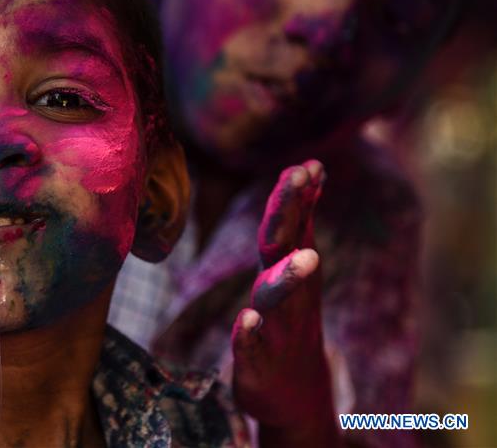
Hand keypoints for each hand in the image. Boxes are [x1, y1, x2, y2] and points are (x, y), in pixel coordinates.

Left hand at [232, 160, 336, 442]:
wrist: (293, 393)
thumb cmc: (291, 320)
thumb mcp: (296, 267)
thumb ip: (300, 221)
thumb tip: (312, 169)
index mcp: (289, 271)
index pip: (290, 225)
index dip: (295, 195)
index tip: (307, 163)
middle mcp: (287, 295)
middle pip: (285, 248)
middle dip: (291, 211)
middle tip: (301, 177)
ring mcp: (275, 329)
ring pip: (279, 299)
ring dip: (290, 277)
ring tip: (307, 257)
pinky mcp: (258, 362)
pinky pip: (253, 347)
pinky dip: (250, 333)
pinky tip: (246, 320)